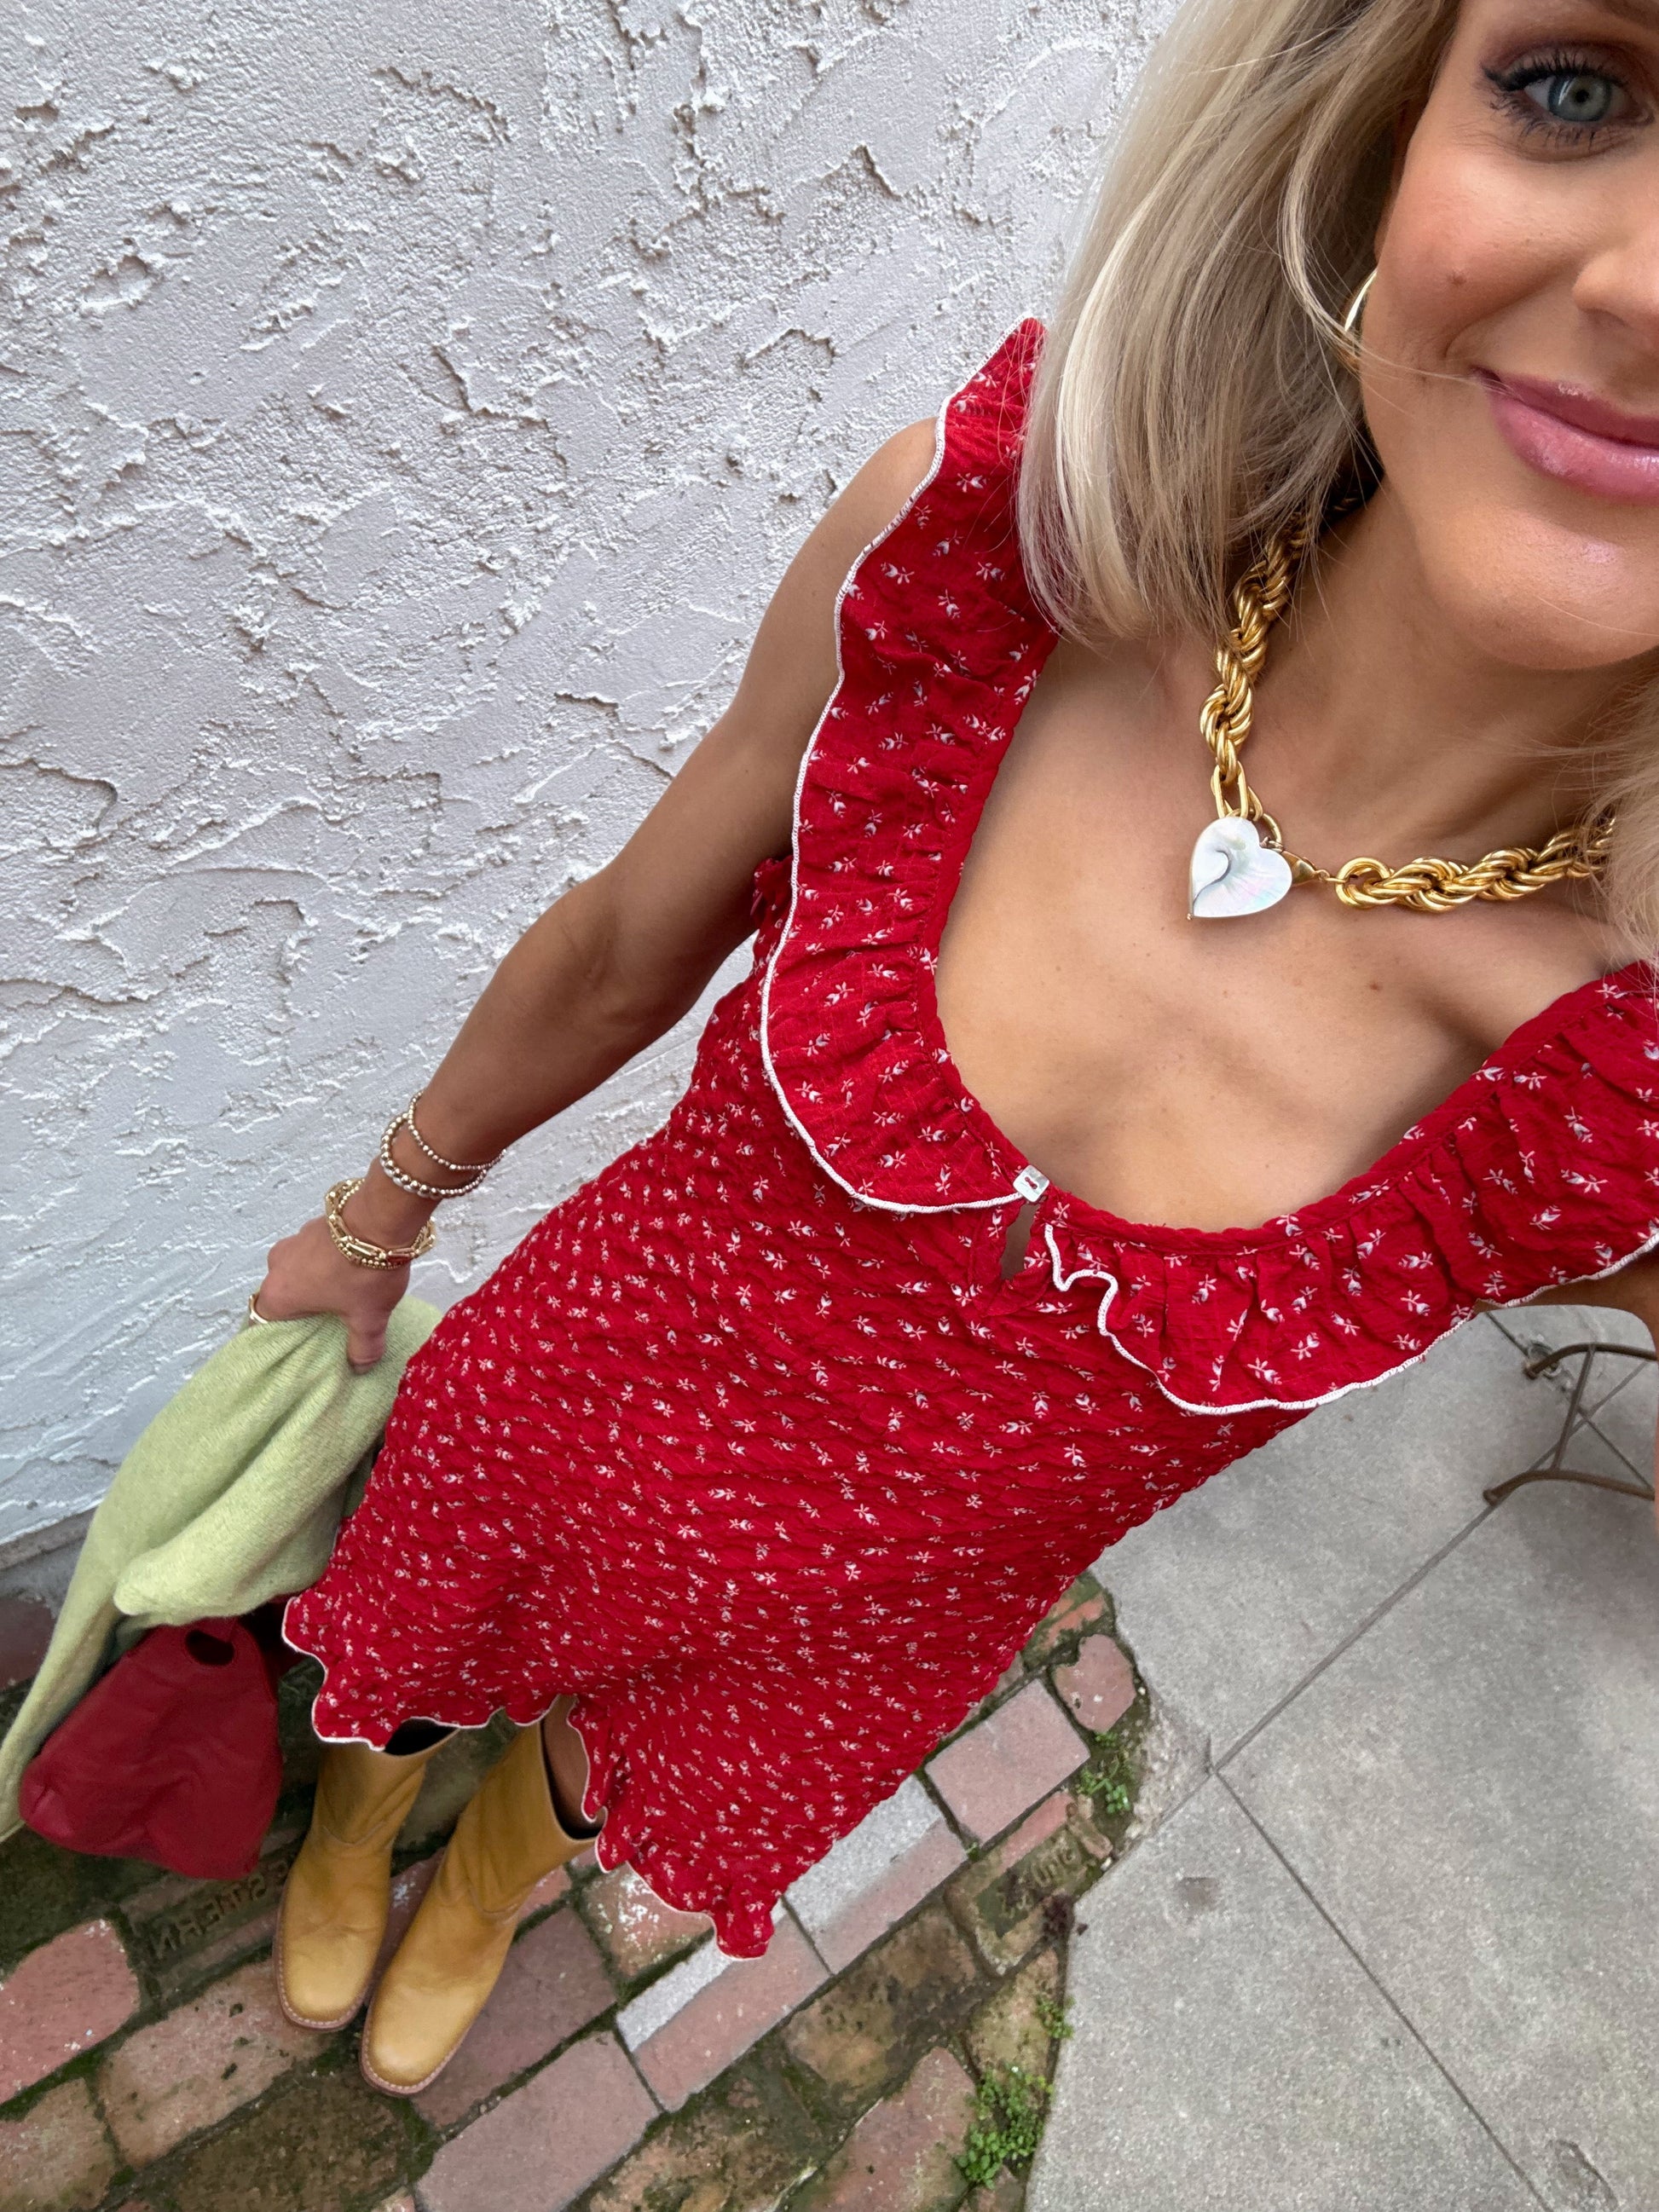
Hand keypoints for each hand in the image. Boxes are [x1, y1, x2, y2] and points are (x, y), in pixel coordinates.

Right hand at [255, 1214, 409, 1372]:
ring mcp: (294, 1241)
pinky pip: (312, 1252)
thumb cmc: (364, 1274)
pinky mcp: (313, 1226)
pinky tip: (348, 1268)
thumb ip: (362, 1348)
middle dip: (300, 1309)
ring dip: (313, 1282)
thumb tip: (361, 1367)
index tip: (294, 1343)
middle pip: (282, 1296)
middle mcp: (278, 1266)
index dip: (277, 1335)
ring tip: (341, 1294)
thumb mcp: (368, 1319)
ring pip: (296, 1271)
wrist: (381, 1219)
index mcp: (279, 1294)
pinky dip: (324, 1261)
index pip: (262, 1322)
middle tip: (324, 1322)